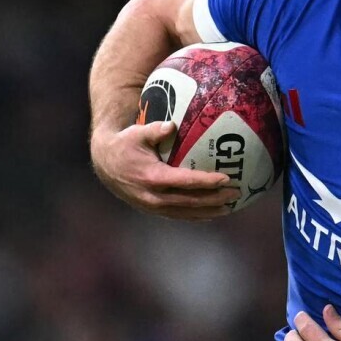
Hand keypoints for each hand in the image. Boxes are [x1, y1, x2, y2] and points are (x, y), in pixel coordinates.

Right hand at [90, 120, 240, 218]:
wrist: (105, 165)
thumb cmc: (125, 144)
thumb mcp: (137, 133)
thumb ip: (155, 129)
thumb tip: (172, 125)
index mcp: (152, 177)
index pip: (186, 182)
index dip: (207, 181)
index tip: (226, 179)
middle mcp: (154, 196)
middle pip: (191, 201)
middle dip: (215, 198)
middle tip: (236, 193)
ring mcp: (153, 206)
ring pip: (186, 212)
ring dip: (209, 211)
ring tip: (229, 207)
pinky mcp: (153, 210)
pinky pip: (178, 215)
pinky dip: (196, 216)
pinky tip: (211, 214)